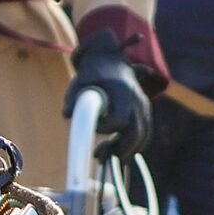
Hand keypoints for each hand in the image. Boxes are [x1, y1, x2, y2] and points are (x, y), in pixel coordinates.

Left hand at [67, 33, 151, 159]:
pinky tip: (116, 148)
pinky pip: (144, 134)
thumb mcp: (79, 82)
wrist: (111, 59)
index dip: (105, 129)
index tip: (93, 127)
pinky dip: (133, 145)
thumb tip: (67, 114)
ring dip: (127, 150)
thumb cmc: (93, 72)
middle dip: (121, 149)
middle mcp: (138, 99)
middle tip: (101, 155)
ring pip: (143, 137)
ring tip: (107, 154)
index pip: (120, 120)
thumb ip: (73, 97)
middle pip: (137, 134)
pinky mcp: (145, 111)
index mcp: (123, 91)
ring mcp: (144, 106)